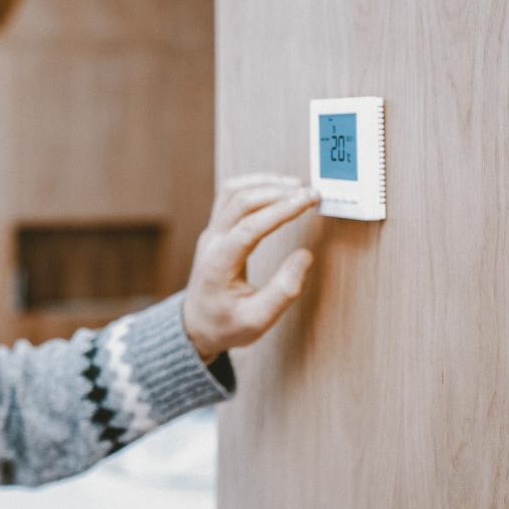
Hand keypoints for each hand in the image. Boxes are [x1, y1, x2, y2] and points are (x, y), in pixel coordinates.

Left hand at [183, 173, 319, 360]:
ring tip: (297, 187)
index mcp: (218, 264)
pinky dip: (254, 186)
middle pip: (239, 202)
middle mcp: (211, 242)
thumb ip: (283, 291)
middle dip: (278, 192)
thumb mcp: (258, 320)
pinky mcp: (216, 229)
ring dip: (265, 183)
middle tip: (311, 194)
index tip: (309, 201)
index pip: (249, 226)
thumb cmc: (225, 325)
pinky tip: (277, 188)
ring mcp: (211, 233)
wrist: (196, 324)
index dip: (281, 210)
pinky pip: (230, 196)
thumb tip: (305, 256)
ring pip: (232, 192)